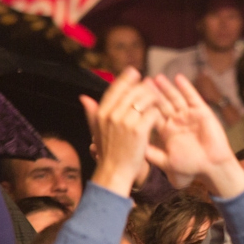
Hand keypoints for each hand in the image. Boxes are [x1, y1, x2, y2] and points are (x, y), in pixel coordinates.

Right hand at [81, 69, 160, 196]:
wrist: (115, 172)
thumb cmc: (108, 152)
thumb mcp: (96, 131)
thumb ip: (92, 113)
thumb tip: (83, 97)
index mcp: (101, 113)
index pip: (115, 89)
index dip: (126, 79)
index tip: (134, 72)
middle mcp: (111, 115)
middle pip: (131, 92)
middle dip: (143, 87)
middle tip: (152, 85)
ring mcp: (125, 122)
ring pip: (143, 100)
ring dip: (152, 97)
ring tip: (158, 98)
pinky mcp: (138, 130)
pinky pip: (152, 113)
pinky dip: (157, 113)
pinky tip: (160, 114)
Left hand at [146, 74, 243, 197]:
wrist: (213, 166)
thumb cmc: (191, 166)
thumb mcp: (167, 161)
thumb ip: (152, 154)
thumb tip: (134, 147)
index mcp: (167, 131)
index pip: (152, 115)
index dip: (143, 106)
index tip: (131, 96)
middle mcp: (177, 121)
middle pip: (162, 104)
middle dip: (152, 93)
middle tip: (142, 82)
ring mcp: (189, 116)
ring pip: (175, 98)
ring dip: (166, 88)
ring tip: (157, 78)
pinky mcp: (202, 112)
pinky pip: (193, 97)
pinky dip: (186, 88)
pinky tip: (178, 78)